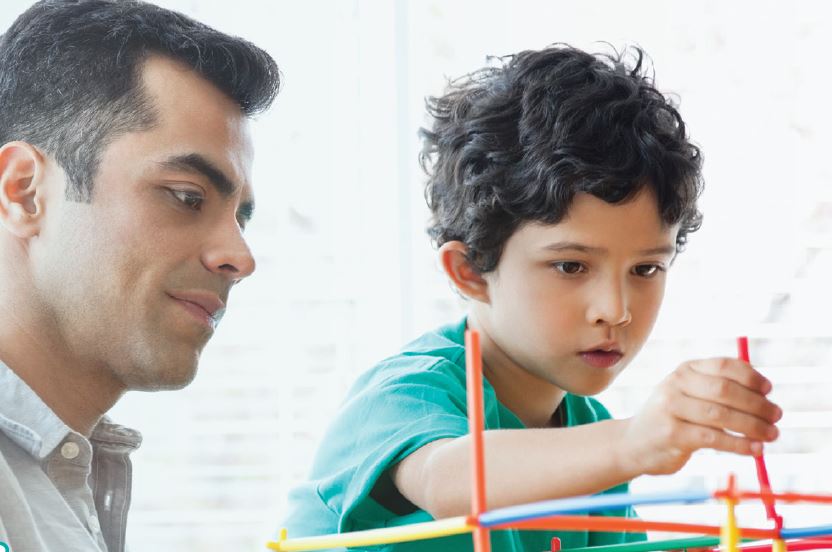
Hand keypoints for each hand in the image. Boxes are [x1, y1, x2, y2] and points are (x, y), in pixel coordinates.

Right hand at [619, 357, 781, 475]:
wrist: (635, 443)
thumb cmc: (674, 419)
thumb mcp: (690, 396)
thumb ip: (720, 390)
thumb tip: (765, 396)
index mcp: (685, 370)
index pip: (724, 365)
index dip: (751, 376)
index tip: (769, 390)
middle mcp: (676, 384)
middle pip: (725, 390)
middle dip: (758, 404)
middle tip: (778, 416)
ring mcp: (671, 408)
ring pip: (721, 415)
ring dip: (754, 426)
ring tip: (772, 435)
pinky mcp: (672, 433)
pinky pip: (714, 438)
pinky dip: (740, 444)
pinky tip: (755, 450)